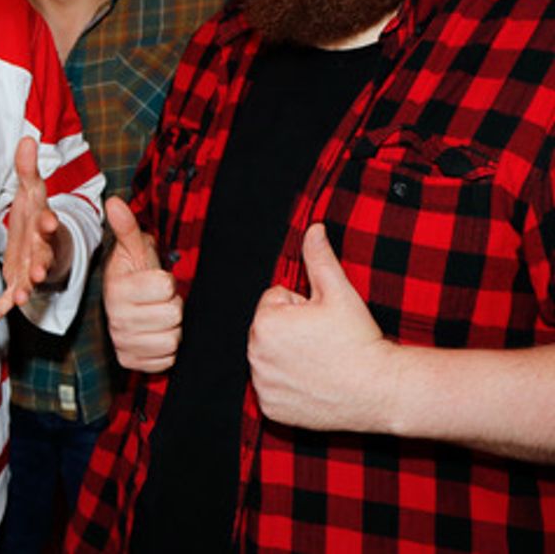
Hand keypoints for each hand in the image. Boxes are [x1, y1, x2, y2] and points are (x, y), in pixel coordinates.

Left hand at [0, 136, 69, 330]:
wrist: (44, 243)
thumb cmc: (37, 214)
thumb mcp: (33, 190)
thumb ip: (28, 169)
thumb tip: (27, 137)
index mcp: (44, 226)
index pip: (48, 222)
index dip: (48, 222)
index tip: (48, 220)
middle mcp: (40, 250)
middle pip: (42, 257)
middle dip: (40, 264)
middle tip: (39, 272)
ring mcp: (30, 269)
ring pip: (29, 281)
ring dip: (25, 289)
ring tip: (23, 297)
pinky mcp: (17, 283)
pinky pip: (8, 300)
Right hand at [102, 196, 180, 372]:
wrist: (124, 306)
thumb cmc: (134, 275)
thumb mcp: (133, 250)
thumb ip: (126, 227)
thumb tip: (114, 201)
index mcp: (117, 290)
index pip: (165, 286)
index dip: (167, 282)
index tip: (157, 280)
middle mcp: (117, 320)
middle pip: (172, 315)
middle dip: (172, 306)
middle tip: (160, 301)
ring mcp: (124, 343)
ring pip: (172, 339)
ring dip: (172, 329)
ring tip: (159, 317)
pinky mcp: (132, 363)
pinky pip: (167, 359)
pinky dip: (168, 350)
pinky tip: (157, 335)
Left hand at [248, 223, 395, 431]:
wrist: (381, 389)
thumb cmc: (359, 340)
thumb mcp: (339, 292)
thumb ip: (319, 257)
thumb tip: (312, 228)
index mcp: (265, 322)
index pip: (275, 300)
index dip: (301, 307)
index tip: (322, 323)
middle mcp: (255, 354)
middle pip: (270, 329)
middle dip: (291, 331)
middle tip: (323, 343)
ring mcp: (262, 384)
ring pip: (271, 357)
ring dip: (288, 357)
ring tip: (320, 363)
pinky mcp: (270, 408)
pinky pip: (273, 388)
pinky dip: (288, 386)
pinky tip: (313, 384)